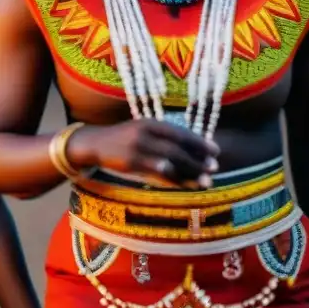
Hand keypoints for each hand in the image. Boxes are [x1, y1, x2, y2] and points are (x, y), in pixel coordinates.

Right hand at [68, 119, 219, 187]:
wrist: (93, 143)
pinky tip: (185, 184)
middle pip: (176, 148)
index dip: (199, 142)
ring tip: (206, 181)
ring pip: (169, 162)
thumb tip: (192, 149)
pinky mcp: (130, 163)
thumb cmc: (123, 138)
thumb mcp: (141, 130)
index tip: (216, 151)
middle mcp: (144, 134)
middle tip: (214, 168)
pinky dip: (173, 179)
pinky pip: (156, 173)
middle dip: (198, 159)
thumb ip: (163, 137)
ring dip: (190, 172)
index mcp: (149, 123)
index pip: (179, 132)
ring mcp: (136, 149)